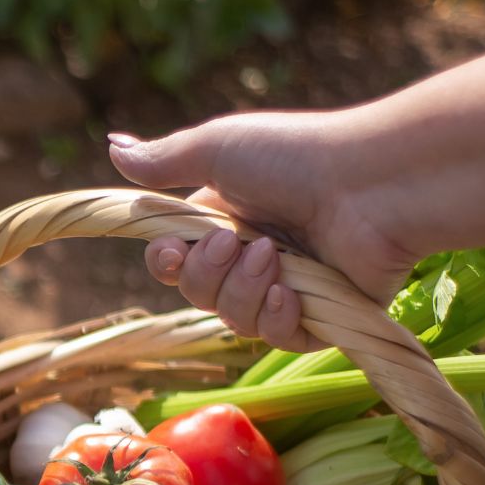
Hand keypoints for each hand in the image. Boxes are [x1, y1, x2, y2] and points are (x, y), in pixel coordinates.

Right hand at [107, 111, 422, 350]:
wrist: (371, 184)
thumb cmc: (297, 156)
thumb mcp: (219, 148)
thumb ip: (164, 160)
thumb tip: (113, 146)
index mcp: (227, 219)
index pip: (176, 260)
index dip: (166, 263)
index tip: (170, 253)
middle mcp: (254, 255)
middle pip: (198, 294)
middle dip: (207, 275)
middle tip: (236, 243)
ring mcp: (288, 288)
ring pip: (234, 320)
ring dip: (244, 291)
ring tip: (275, 257)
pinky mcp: (322, 317)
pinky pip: (278, 338)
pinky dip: (277, 319)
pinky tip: (291, 295)